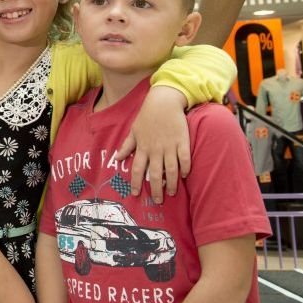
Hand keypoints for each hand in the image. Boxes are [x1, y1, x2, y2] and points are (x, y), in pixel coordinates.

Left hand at [115, 86, 189, 202]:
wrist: (164, 101)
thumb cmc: (147, 116)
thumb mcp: (134, 130)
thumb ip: (127, 146)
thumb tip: (117, 158)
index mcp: (142, 147)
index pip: (137, 169)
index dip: (135, 183)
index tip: (135, 194)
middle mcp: (155, 149)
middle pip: (155, 174)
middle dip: (155, 189)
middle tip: (157, 201)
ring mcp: (170, 146)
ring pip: (171, 170)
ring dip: (172, 183)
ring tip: (172, 192)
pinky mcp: (182, 141)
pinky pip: (185, 158)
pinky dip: (185, 168)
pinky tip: (184, 175)